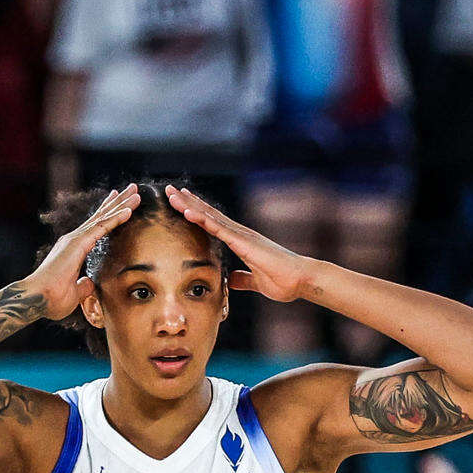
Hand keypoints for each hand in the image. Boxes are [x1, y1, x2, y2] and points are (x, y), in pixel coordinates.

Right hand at [19, 183, 140, 319]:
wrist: (37, 299)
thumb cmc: (52, 299)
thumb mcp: (74, 293)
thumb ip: (83, 286)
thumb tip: (89, 282)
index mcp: (74, 249)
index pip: (96, 228)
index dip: (109, 215)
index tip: (122, 204)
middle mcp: (74, 239)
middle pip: (101, 216)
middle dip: (118, 202)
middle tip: (133, 189)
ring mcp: (76, 239)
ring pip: (103, 217)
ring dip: (121, 204)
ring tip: (136, 192)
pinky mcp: (78, 243)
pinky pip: (102, 227)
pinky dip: (116, 217)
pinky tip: (128, 210)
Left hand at [167, 186, 319, 303]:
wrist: (302, 280)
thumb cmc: (284, 281)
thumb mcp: (257, 282)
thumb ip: (244, 279)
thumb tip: (233, 280)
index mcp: (241, 241)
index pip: (213, 223)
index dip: (197, 212)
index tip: (181, 203)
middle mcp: (240, 234)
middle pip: (208, 214)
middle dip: (188, 202)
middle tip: (169, 190)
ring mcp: (242, 236)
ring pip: (210, 216)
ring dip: (189, 205)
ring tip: (172, 194)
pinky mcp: (244, 243)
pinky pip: (218, 229)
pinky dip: (202, 219)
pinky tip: (188, 212)